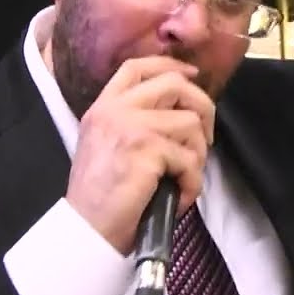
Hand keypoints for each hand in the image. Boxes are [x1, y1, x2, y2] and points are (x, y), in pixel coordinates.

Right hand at [65, 56, 214, 253]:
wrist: (87, 228)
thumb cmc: (101, 197)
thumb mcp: (105, 145)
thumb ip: (132, 122)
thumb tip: (179, 113)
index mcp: (104, 107)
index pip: (137, 67)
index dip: (170, 65)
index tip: (192, 76)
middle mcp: (116, 110)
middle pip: (174, 84)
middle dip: (202, 108)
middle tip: (205, 137)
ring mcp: (132, 126)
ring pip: (190, 123)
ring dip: (198, 155)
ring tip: (185, 177)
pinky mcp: (148, 150)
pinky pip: (191, 159)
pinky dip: (193, 183)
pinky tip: (179, 198)